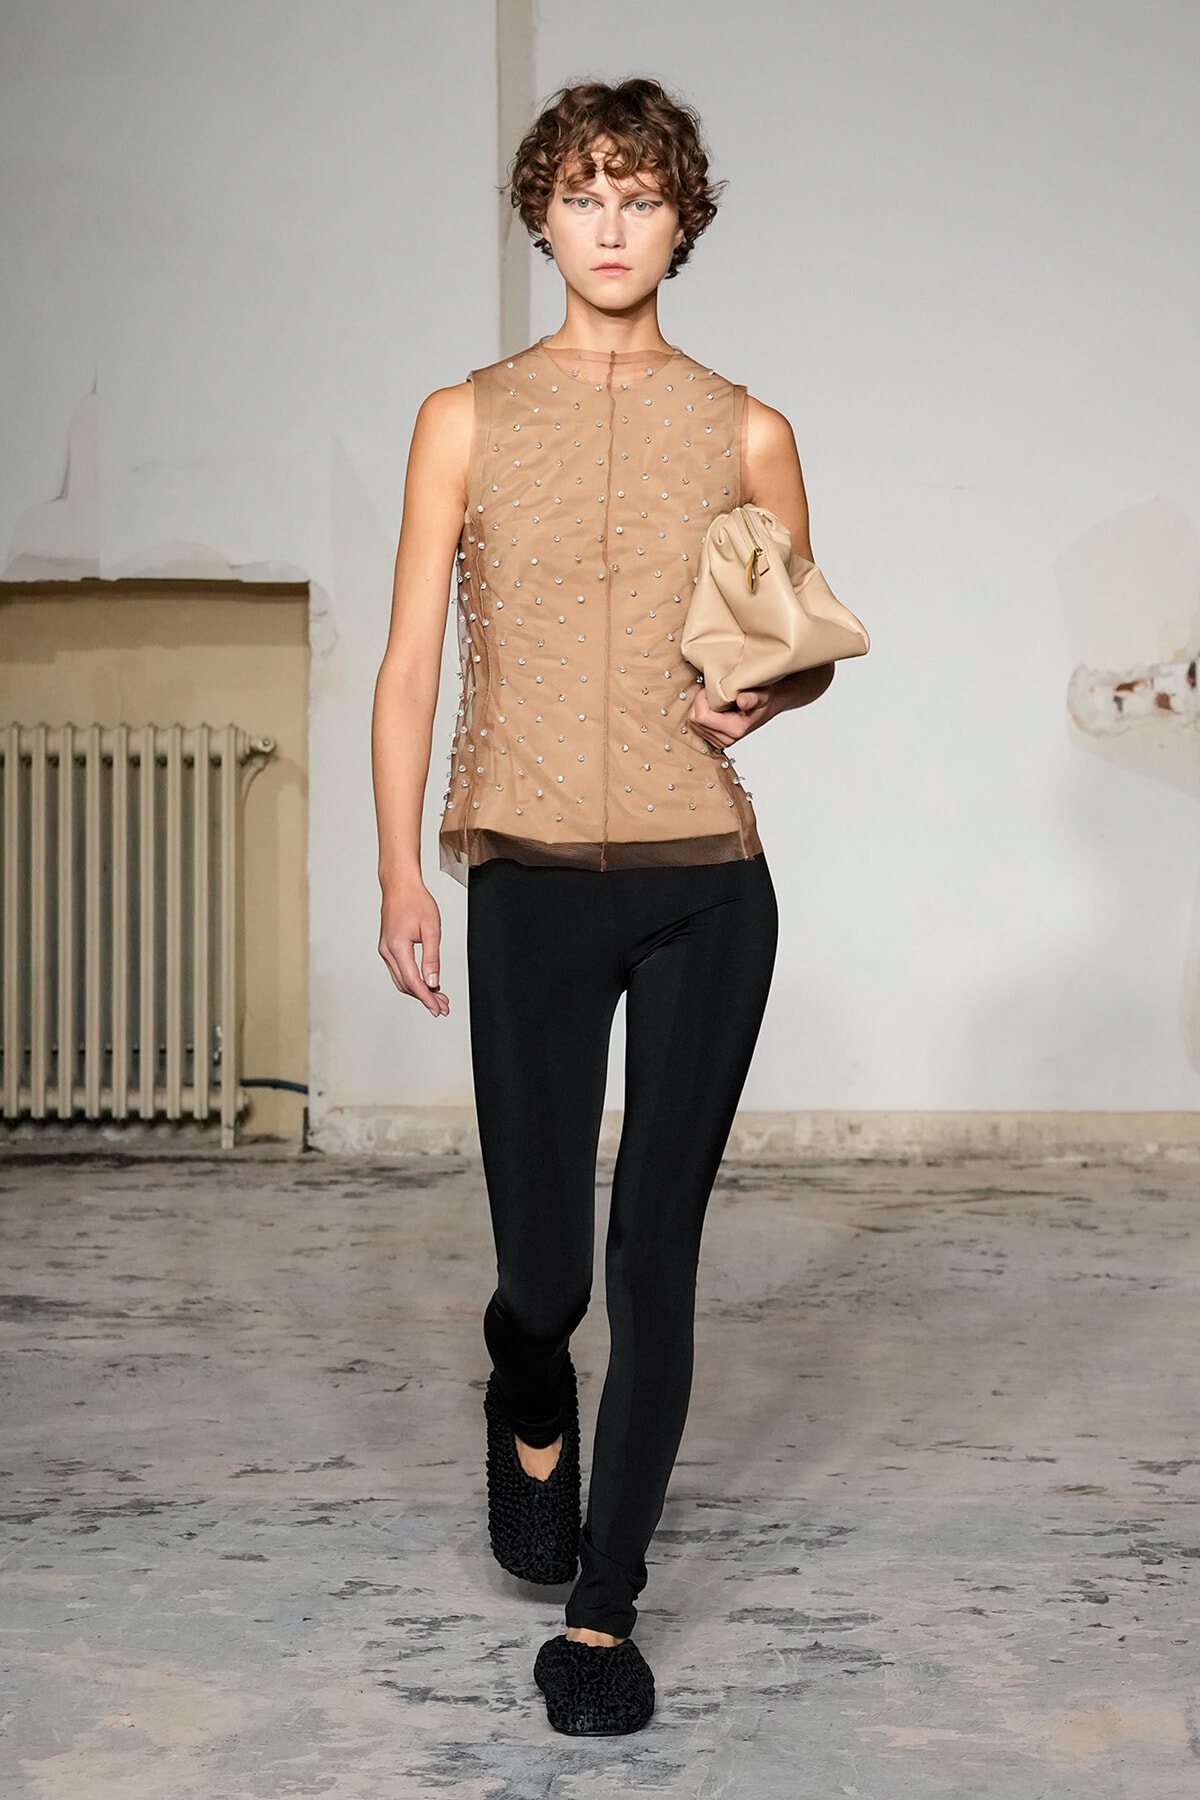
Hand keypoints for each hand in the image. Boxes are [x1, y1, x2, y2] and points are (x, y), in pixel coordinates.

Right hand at [378, 875, 449, 1015]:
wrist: (400, 885)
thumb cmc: (416, 902)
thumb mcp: (432, 929)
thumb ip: (432, 958)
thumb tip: (433, 982)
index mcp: (397, 947)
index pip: (413, 981)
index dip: (427, 998)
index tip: (437, 1009)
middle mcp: (387, 951)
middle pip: (406, 984)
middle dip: (425, 997)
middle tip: (443, 1006)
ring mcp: (385, 950)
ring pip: (401, 979)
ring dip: (419, 990)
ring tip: (438, 997)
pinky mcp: (387, 947)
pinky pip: (399, 970)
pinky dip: (412, 980)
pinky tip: (426, 982)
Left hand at [685, 682, 777, 750]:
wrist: (767, 706)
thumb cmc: (763, 698)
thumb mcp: (761, 694)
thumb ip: (752, 698)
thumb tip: (742, 701)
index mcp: (734, 729)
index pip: (701, 717)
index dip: (701, 700)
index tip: (710, 690)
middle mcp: (726, 739)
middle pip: (695, 721)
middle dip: (699, 703)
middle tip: (712, 693)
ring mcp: (720, 741)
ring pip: (693, 724)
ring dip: (700, 708)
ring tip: (715, 700)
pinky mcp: (715, 740)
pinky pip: (697, 727)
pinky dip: (701, 714)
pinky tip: (714, 708)